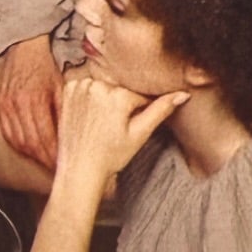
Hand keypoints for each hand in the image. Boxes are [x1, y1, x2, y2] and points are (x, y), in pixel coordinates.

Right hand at [0, 34, 64, 171]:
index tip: (65, 165)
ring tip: (44, 161)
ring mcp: (5, 105)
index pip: (44, 138)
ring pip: (17, 141)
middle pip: (30, 143)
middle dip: (44, 159)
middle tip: (57, 168)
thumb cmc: (45, 66)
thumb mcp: (61, 88)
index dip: (54, 155)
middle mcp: (16, 104)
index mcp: (34, 99)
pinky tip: (28, 148)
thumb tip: (73, 139)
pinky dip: (18, 144)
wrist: (23, 47)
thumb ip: (64, 113)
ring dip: (31, 154)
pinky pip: (7, 132)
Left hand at [55, 73, 187, 194]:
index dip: (139, 111)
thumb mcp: (140, 134)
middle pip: (120, 88)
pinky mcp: (68, 88)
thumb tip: (183, 94)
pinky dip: (90, 96)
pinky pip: (87, 86)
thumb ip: (160, 110)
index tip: (130, 125)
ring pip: (104, 86)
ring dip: (106, 99)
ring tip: (101, 122)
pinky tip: (90, 115)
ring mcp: (81, 85)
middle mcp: (98, 84)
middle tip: (114, 126)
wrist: (81, 166)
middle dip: (122, 104)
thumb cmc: (112, 154)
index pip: (139, 95)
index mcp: (118, 95)